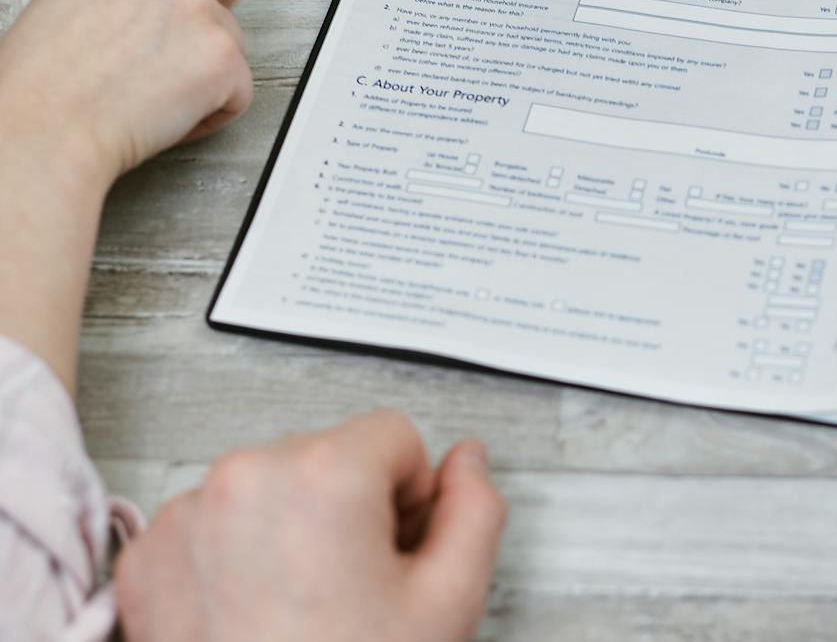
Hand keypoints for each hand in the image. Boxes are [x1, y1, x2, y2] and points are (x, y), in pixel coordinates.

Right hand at [0, 0, 295, 189]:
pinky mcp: (221, 53)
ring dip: (204, 70)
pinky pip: (240, 89)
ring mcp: (196, 4)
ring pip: (233, 39)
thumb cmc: (45, 76)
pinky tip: (165, 112)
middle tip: (152, 54)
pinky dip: (212, 109)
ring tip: (144, 89)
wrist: (41, 128)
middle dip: (207, 16)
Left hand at [114, 411, 505, 641]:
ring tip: (301, 610)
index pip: (396, 436)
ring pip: (272, 486)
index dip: (412, 499)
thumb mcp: (449, 602)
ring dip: (293, 528)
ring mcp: (184, 517)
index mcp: (322, 475)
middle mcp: (244, 478)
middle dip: (350, 510)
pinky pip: (214, 522)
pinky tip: (254, 616)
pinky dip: (237, 556)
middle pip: (330, 455)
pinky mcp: (146, 558)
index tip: (395, 556)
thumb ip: (475, 511)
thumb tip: (467, 461)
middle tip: (353, 592)